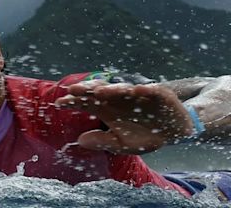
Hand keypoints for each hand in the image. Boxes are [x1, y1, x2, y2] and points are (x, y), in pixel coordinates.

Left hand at [55, 81, 193, 154]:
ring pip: (122, 89)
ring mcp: (137, 94)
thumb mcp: (121, 143)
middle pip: (99, 92)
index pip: (85, 102)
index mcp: (106, 109)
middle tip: (73, 90)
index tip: (59, 102)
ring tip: (100, 91)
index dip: (73, 102)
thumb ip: (102, 141)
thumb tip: (80, 140)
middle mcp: (118, 98)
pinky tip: (138, 90)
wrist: (173, 132)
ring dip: (111, 89)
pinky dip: (145, 90)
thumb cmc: (143, 135)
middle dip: (87, 90)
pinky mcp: (158, 93)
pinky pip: (151, 90)